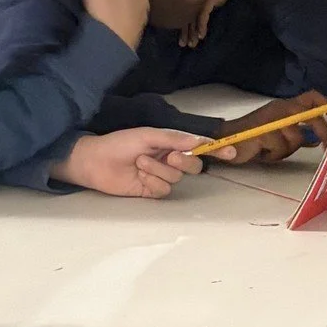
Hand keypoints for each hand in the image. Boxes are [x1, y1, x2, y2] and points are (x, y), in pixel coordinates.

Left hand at [51, 128, 226, 197]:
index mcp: (169, 143)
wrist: (95, 162)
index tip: (231, 152)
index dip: (215, 150)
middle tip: (170, 156)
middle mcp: (168, 160)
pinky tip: (138, 177)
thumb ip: (174, 139)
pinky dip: (152, 182)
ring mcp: (160, 176)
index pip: (197, 147)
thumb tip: (198, 142)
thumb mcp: (148, 135)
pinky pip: (163, 190)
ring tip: (139, 163)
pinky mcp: (150, 191)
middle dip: (184, 162)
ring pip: (176, 179)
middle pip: (192, 166)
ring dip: (158, 170)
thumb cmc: (120, 143)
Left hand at [182, 0, 272, 47]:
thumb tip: (214, 3)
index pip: (190, 9)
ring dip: (191, 32)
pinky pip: (203, 14)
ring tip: (190, 45)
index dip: (186, 23)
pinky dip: (202, 25)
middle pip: (189, 15)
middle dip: (186, 31)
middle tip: (184, 45)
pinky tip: (201, 35)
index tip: (185, 36)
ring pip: (193, 17)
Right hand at [217, 92, 326, 165]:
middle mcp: (282, 108)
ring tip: (271, 151)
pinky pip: (280, 147)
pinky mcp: (265, 131)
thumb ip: (299, 135)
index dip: (326, 105)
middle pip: (310, 115)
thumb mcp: (281, 135)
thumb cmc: (255, 137)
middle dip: (323, 132)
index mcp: (286, 106)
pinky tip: (263, 153)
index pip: (311, 96)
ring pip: (296, 137)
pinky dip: (274, 155)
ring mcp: (273, 119)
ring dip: (286, 150)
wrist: (228, 140)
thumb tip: (315, 139)